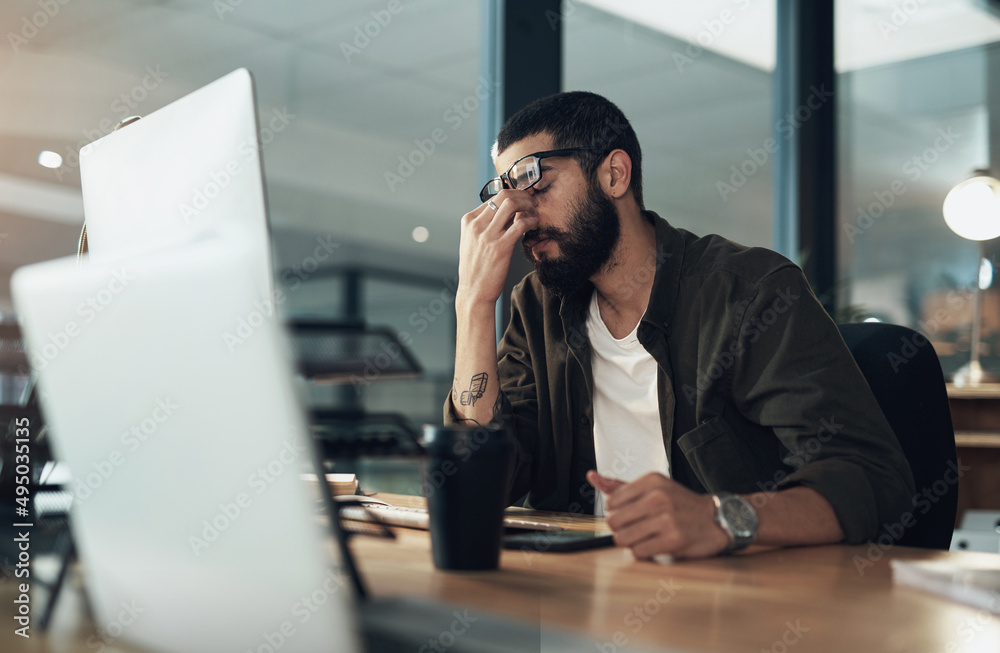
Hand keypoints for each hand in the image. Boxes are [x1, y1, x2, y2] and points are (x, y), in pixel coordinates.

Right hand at [457, 190, 537, 309]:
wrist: (473, 292)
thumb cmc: (476, 268)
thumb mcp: (473, 241)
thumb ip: (487, 225)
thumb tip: (508, 212)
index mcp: (469, 221)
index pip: (493, 197)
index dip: (513, 195)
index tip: (523, 200)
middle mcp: (476, 225)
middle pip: (503, 195)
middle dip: (522, 194)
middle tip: (532, 201)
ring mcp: (487, 235)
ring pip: (511, 204)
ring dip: (528, 204)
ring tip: (534, 211)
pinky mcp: (500, 247)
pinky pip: (520, 224)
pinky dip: (531, 221)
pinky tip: (534, 224)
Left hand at [587, 470, 729, 559]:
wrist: (716, 520)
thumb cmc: (680, 504)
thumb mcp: (653, 487)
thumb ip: (620, 485)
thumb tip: (592, 476)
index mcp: (651, 481)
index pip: (611, 502)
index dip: (618, 512)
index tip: (632, 514)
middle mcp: (658, 498)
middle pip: (613, 522)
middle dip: (622, 529)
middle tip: (638, 528)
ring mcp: (666, 519)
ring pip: (623, 538)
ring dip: (631, 542)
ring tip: (646, 537)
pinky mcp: (673, 540)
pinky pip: (638, 552)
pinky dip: (643, 552)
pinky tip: (655, 545)